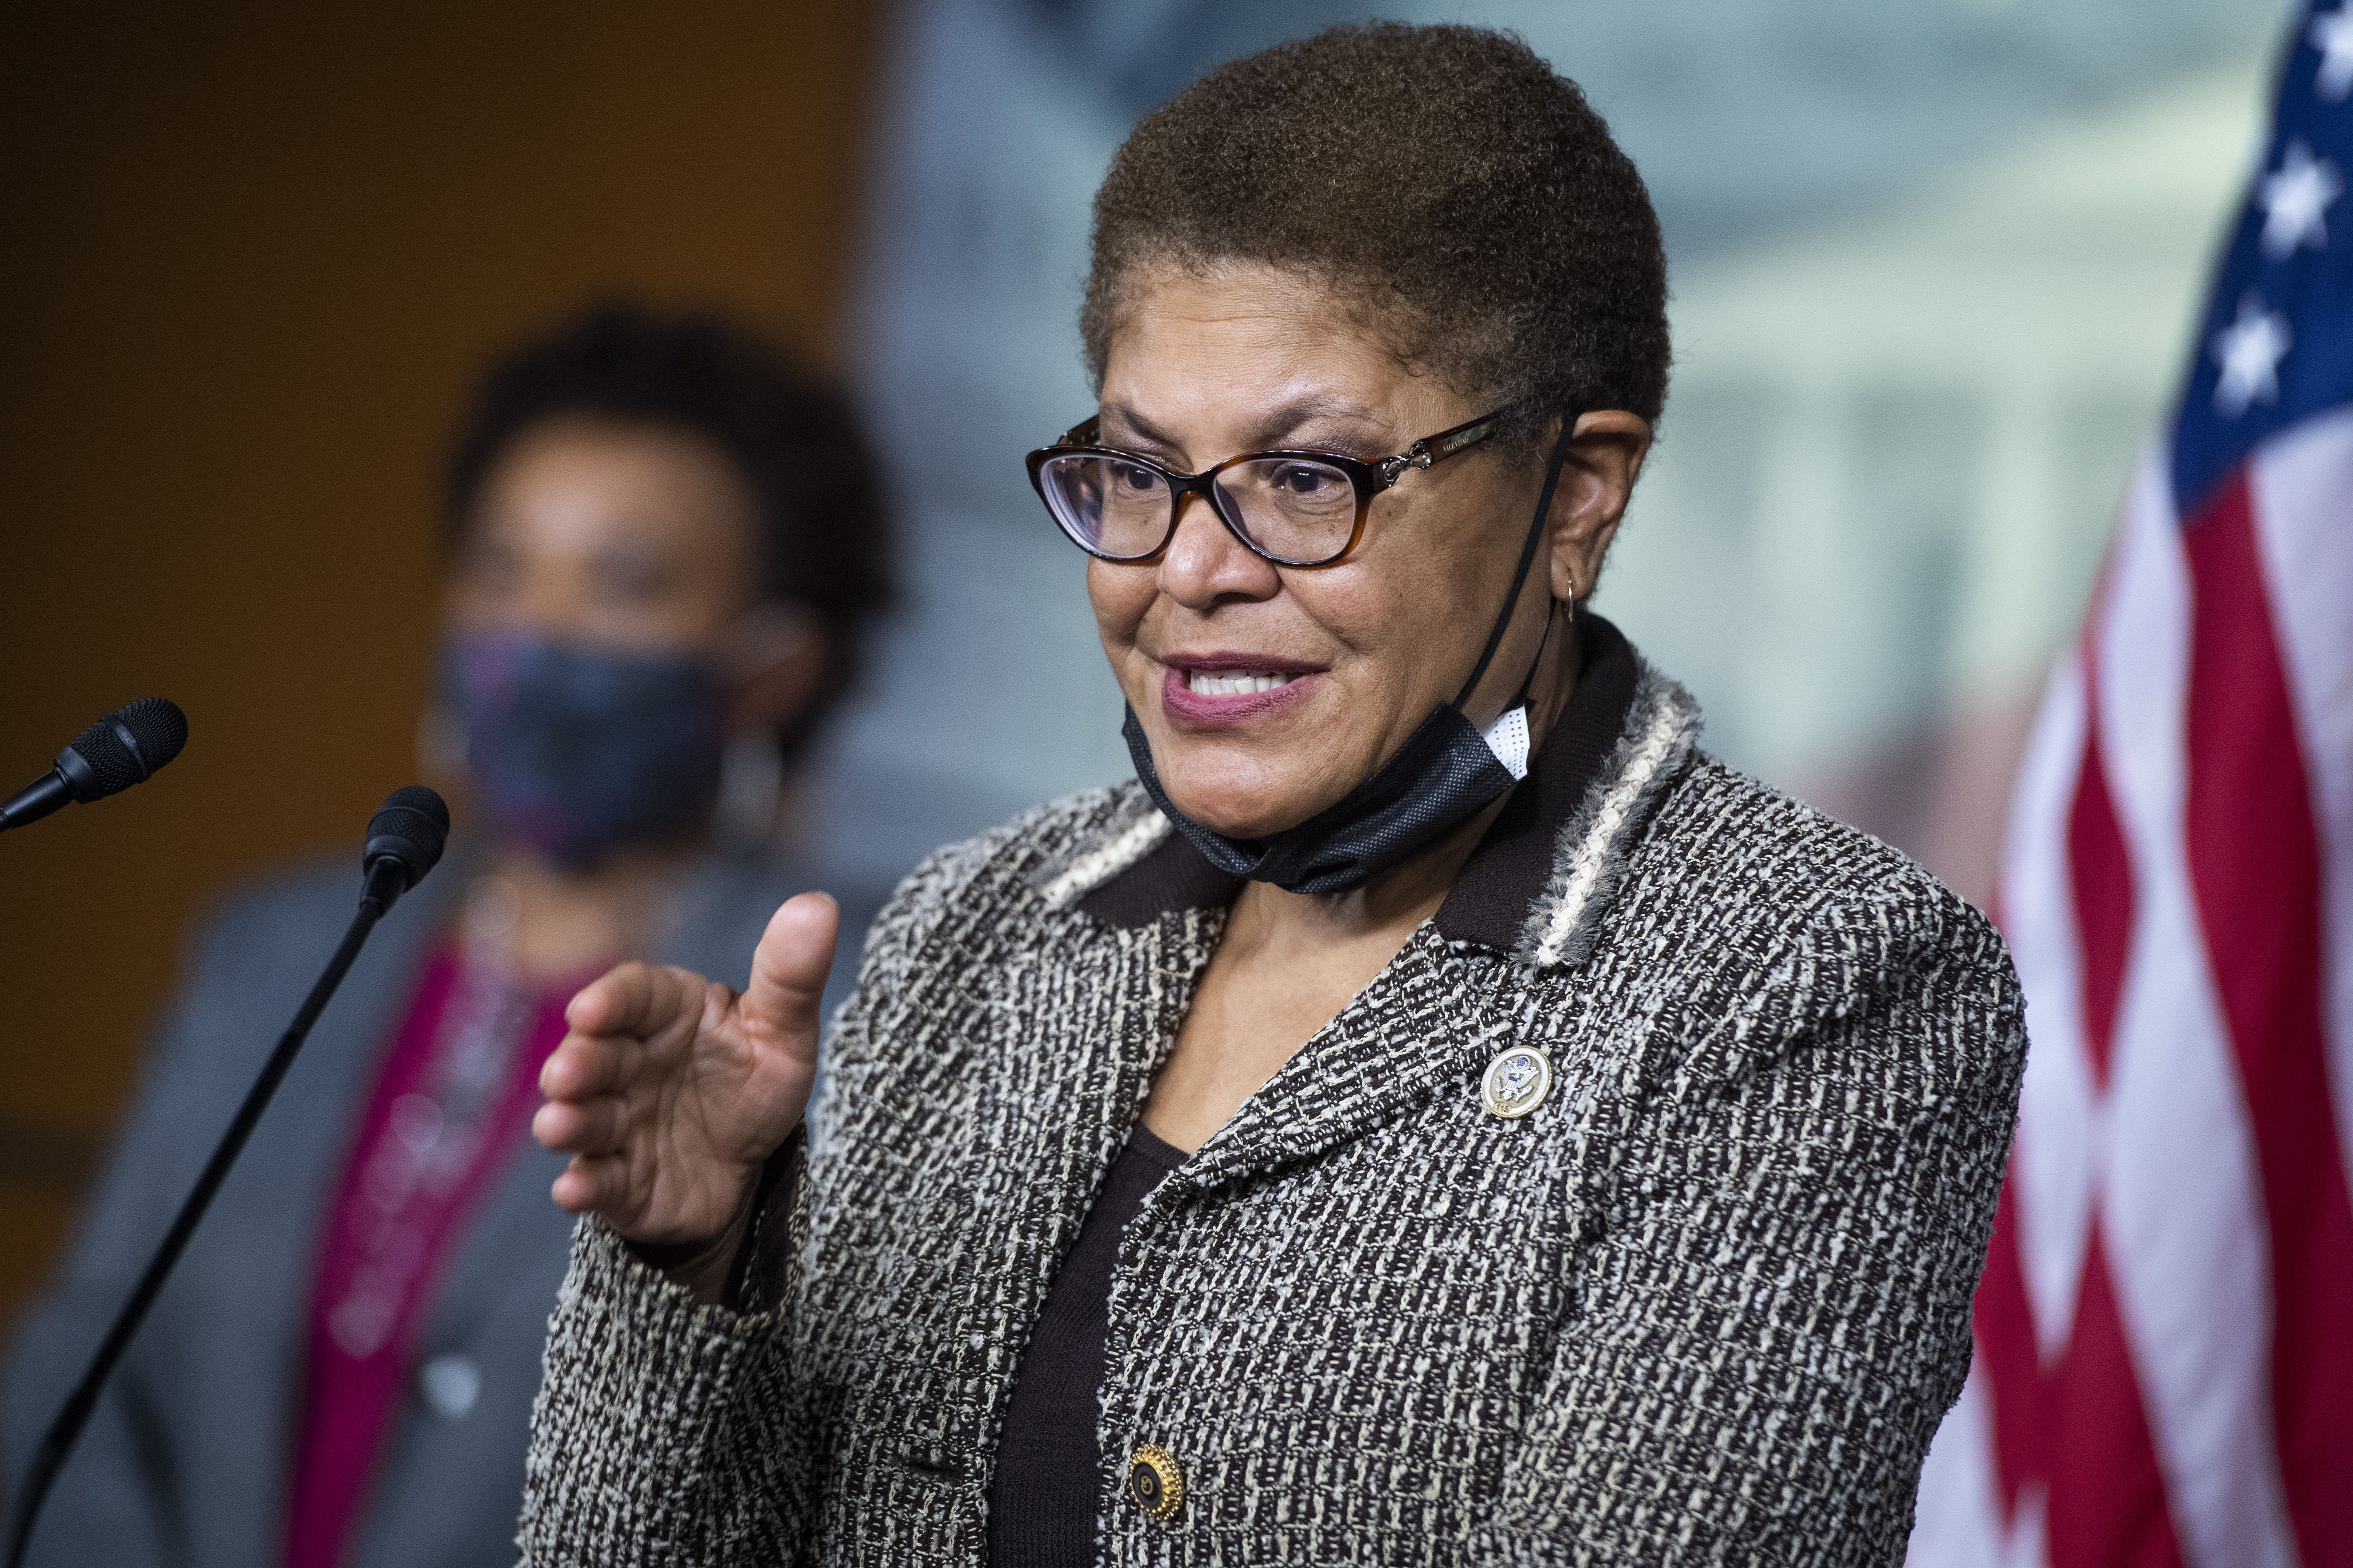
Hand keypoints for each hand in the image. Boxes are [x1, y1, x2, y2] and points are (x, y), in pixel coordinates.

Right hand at [533, 891, 837, 1252]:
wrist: (747, 1166)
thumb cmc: (752, 1079)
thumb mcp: (783, 1031)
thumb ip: (792, 976)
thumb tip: (818, 904)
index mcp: (664, 1012)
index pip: (631, 995)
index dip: (609, 1001)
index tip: (592, 1009)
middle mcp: (627, 1063)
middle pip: (594, 1055)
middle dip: (576, 1063)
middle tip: (564, 1074)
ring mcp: (615, 1123)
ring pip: (583, 1118)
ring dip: (567, 1121)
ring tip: (558, 1124)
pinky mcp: (615, 1180)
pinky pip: (596, 1181)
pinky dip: (583, 1186)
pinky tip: (574, 1190)